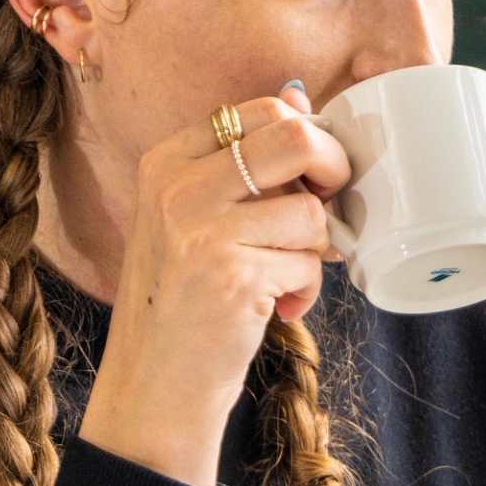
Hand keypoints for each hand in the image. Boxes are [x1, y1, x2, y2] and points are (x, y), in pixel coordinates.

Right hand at [74, 86, 352, 485]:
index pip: (261, 110)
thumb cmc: (184, 300)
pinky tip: (276, 309)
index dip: (307, 137)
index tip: (311, 176)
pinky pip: (309, 262)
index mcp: (166, 162)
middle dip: (332, 171)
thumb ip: (244, 162)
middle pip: (295, 137)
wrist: (153, 386)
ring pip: (310, 210)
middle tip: (325, 211)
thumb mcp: (196, 218)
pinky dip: (306, 289)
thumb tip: (303, 98)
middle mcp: (177, 188)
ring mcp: (201, 232)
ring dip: (314, 251)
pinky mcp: (232, 277)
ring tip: (284, 279)